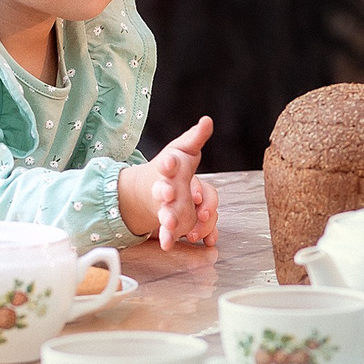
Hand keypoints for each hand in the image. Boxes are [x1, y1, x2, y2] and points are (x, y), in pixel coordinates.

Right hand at [118, 117, 218, 248]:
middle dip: (165, 191)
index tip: (169, 162)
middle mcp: (166, 186)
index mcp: (170, 168)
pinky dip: (168, 237)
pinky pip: (167, 230)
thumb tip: (207, 120)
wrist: (156, 188)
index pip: (169, 164)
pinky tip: (169, 243)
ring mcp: (165, 205)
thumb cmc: (175, 168)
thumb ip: (196, 138)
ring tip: (170, 224)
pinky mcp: (168, 220)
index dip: (169, 164)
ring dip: (167, 217)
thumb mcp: (185, 150)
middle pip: (164, 188)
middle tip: (168, 193)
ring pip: (165, 211)